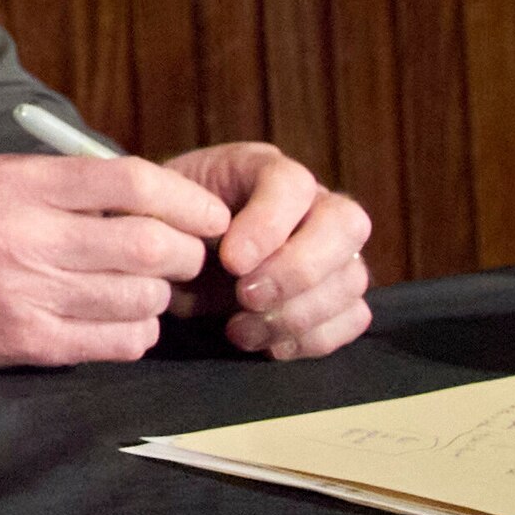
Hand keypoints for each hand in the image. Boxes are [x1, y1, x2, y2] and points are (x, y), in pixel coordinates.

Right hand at [0, 151, 234, 378]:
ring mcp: (27, 295)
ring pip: (143, 298)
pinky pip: (121, 342)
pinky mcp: (30, 343)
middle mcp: (22, 238)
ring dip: (158, 294)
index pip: (130, 183)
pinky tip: (118, 316)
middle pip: (150, 245)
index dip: (187, 199)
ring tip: (140, 286)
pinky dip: (136, 331)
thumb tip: (158, 197)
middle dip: (185, 253)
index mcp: (16, 185)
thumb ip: (68, 183)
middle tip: (183, 255)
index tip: (209, 213)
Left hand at [163, 141, 373, 356]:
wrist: (169, 253)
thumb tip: (221, 257)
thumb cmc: (166, 225)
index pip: (292, 183)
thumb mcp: (161, 213)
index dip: (269, 224)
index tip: (230, 261)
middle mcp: (312, 203)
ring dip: (299, 313)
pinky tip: (269, 345)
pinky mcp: (338, 294)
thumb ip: (184, 223)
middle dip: (298, 270)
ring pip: (352, 277)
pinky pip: (353, 317)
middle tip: (246, 297)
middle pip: (345, 225)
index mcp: (265, 170)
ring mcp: (333, 249)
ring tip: (240, 331)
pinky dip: (314, 338)